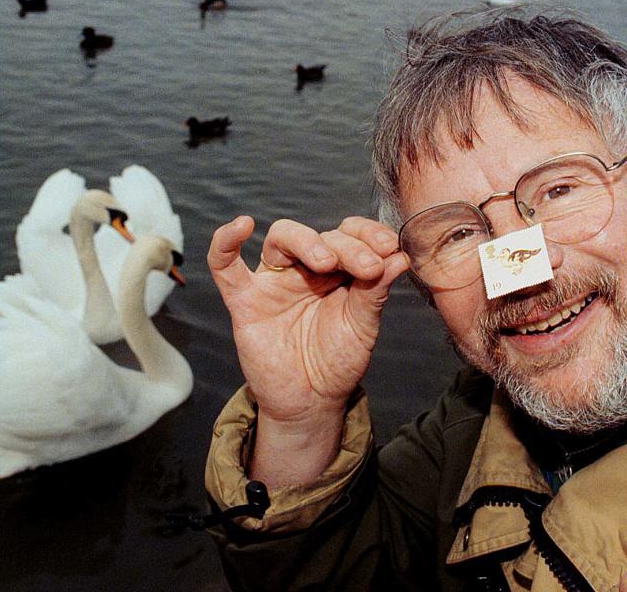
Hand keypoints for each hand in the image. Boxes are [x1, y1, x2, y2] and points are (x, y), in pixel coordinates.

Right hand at [208, 214, 407, 425]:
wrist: (312, 401)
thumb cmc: (338, 360)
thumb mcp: (363, 324)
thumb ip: (376, 290)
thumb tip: (401, 256)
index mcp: (337, 269)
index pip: (350, 234)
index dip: (369, 234)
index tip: (391, 248)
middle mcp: (304, 268)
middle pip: (322, 236)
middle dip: (349, 247)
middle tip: (370, 269)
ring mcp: (274, 282)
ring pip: (282, 238)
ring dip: (306, 241)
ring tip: (327, 262)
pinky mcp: (245, 303)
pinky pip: (225, 267)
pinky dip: (225, 242)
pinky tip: (242, 224)